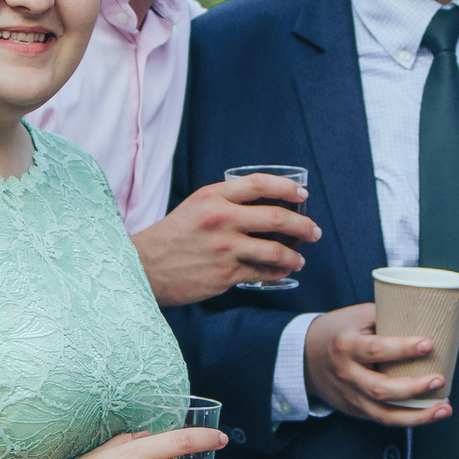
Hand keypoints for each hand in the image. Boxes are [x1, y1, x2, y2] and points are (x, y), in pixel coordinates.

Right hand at [134, 176, 320, 305]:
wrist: (144, 268)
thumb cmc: (171, 237)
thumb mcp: (195, 207)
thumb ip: (225, 202)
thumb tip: (263, 205)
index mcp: (212, 197)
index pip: (259, 184)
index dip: (286, 187)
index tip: (302, 194)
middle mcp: (221, 220)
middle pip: (276, 217)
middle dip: (303, 225)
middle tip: (314, 231)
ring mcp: (225, 248)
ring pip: (275, 250)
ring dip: (294, 255)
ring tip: (300, 258)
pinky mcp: (226, 274)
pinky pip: (262, 272)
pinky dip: (277, 272)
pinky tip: (282, 272)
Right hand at [303, 303, 452, 425]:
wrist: (305, 358)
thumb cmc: (337, 332)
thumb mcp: (355, 316)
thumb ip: (385, 316)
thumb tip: (424, 313)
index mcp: (346, 347)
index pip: (375, 350)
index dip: (403, 348)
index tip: (429, 344)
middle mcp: (347, 375)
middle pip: (380, 389)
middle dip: (413, 388)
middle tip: (440, 379)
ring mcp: (351, 397)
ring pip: (384, 414)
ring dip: (417, 415)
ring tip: (444, 408)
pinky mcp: (356, 410)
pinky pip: (383, 419)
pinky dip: (408, 419)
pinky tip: (430, 414)